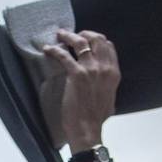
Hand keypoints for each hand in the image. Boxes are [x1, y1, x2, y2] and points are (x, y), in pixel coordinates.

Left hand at [43, 30, 120, 152]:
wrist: (88, 128)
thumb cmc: (96, 118)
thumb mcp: (109, 97)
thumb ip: (106, 85)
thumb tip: (100, 82)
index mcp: (114, 73)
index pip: (108, 46)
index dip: (96, 39)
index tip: (86, 40)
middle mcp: (105, 67)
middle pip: (96, 39)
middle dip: (83, 33)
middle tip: (71, 35)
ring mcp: (91, 69)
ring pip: (80, 42)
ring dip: (68, 36)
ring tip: (59, 35)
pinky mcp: (76, 74)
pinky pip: (64, 55)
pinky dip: (54, 50)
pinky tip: (47, 49)